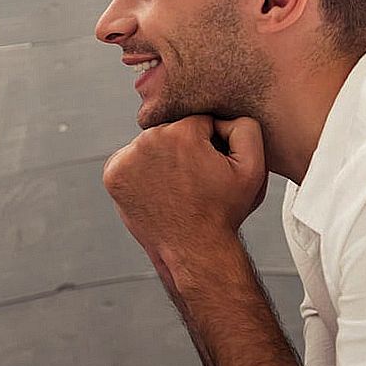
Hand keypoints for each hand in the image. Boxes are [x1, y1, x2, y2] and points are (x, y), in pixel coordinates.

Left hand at [102, 116, 267, 254]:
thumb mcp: (253, 167)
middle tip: (194, 180)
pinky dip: (141, 171)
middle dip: (184, 149)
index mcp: (181, 132)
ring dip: (161, 158)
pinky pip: (130, 160)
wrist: (194, 250)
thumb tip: (222, 115)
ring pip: (150, 144)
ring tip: (176, 187)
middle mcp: (149, 139)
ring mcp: (126, 158)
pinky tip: (158, 190)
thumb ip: (245, 126)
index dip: (210, 144)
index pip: (199, 121)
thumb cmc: (224, 212)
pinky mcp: (112, 174)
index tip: (211, 168)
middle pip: (171, 130)